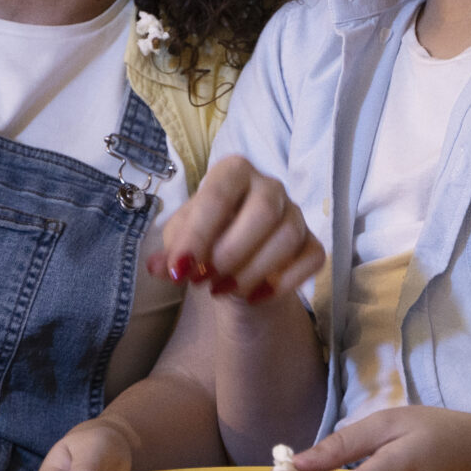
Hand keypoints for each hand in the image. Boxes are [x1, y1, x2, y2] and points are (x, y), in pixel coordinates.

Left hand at [150, 155, 322, 304]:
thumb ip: (170, 253)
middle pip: (265, 210)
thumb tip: (158, 267)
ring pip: (288, 237)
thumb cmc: (206, 243)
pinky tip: (253, 297)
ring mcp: (295, 214)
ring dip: (251, 271)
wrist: (233, 269)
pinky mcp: (312, 243)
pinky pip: (311, 259)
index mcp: (233, 173)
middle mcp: (269, 186)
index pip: (219, 195)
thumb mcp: (180, 245)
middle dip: (231, 252)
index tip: (179, 270)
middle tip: (203, 280)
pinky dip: (282, 283)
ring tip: (221, 290)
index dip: (198, 235)